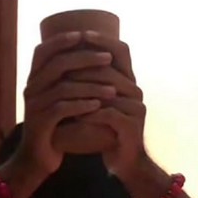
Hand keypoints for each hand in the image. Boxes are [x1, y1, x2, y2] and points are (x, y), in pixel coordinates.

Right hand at [8, 31, 116, 181]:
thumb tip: (92, 56)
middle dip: (85, 58)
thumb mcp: (58, 101)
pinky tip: (98, 106)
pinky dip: (81, 105)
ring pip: (63, 87)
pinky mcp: (39, 124)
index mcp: (34, 80)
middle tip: (108, 58)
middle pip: (57, 64)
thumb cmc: (54, 127)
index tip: (83, 35)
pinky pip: (61, 109)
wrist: (37, 160)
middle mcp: (30, 90)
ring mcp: (33, 107)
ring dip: (91, 86)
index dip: (61, 40)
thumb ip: (66, 81)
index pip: (42, 51)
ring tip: (112, 89)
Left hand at [69, 32, 148, 178]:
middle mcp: (136, 90)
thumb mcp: (99, 104)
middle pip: (109, 70)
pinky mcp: (131, 126)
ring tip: (62, 87)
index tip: (80, 34)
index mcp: (129, 81)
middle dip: (84, 66)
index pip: (121, 51)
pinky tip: (74, 113)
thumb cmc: (107, 132)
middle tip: (61, 66)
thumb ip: (91, 84)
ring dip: (83, 88)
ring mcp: (136, 108)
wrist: (124, 162)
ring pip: (108, 91)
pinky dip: (89, 112)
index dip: (102, 40)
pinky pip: (108, 114)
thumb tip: (67, 60)